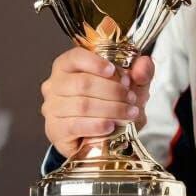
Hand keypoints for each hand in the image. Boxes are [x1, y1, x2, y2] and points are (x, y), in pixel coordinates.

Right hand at [40, 47, 154, 158]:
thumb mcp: (132, 86)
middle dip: (112, 91)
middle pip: (82, 83)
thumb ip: (142, 71)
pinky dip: (96, 125)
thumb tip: (143, 65)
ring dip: (110, 109)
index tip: (113, 70)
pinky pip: (75, 126)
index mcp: (68, 66)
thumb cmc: (113, 104)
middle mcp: (54, 85)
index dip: (95, 63)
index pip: (75, 57)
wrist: (103, 139)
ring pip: (81, 105)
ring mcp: (52, 108)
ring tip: (129, 113)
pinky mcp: (55, 130)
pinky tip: (110, 126)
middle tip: (131, 98)